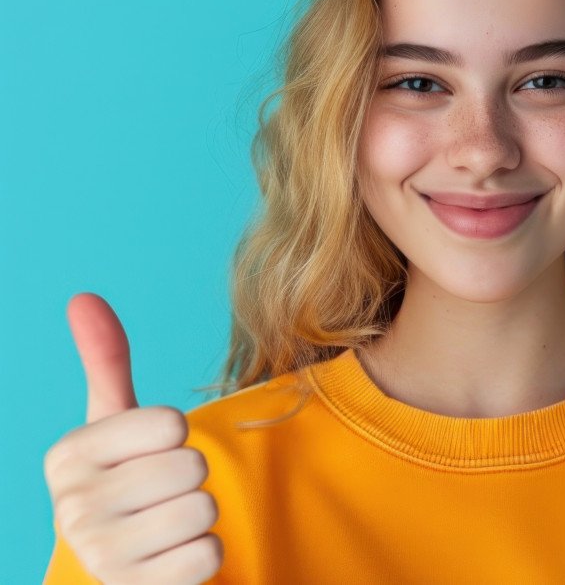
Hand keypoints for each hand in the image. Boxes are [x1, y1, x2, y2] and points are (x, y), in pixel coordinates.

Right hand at [43, 293, 221, 583]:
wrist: (122, 565)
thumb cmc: (126, 480)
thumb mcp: (113, 423)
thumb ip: (106, 362)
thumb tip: (83, 297)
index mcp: (68, 456)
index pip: (169, 424)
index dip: (176, 435)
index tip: (152, 452)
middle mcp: (72, 507)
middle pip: (190, 467)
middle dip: (192, 476)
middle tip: (165, 493)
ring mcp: (100, 555)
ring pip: (201, 509)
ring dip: (199, 516)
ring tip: (168, 524)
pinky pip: (208, 553)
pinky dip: (204, 553)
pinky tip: (175, 556)